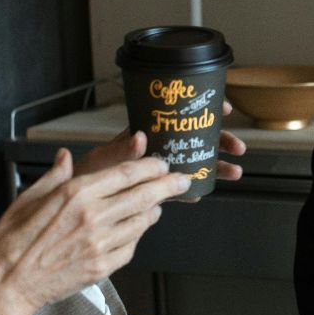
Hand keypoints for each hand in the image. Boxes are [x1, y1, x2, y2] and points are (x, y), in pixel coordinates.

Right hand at [0, 148, 190, 314]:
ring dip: (154, 210)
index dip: (149, 166)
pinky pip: (131, 247)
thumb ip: (54, 176)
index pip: (125, 174)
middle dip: (167, 185)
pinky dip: (137, 235)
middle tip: (181, 180)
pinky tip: (137, 229)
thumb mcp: (27, 199)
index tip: (161, 163)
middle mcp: (92, 216)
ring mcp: (100, 244)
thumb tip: (65, 157)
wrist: (5, 284)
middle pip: (143, 195)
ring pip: (141, 222)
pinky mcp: (102, 267)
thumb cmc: (10, 241)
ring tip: (159, 204)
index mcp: (74, 194)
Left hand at [78, 102, 248, 203]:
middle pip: (195, 139)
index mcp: (145, 133)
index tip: (223, 109)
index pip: (178, 115)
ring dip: (217, 165)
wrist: (76, 205)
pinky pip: (183, 187)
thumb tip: (140, 137)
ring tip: (235, 170)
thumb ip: (121, 150)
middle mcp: (156, 149)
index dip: (202, 110)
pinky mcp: (158, 191)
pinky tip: (206, 192)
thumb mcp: (102, 160)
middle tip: (237, 147)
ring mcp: (159, 169)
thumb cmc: (85, 175)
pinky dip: (197, 187)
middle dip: (220, 140)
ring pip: (195, 162)